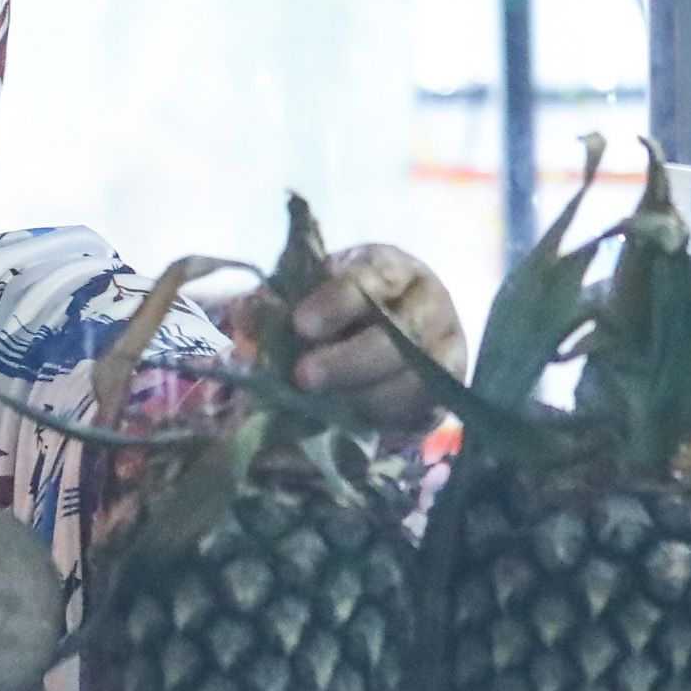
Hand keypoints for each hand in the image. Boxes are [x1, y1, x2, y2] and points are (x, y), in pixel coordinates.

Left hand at [237, 242, 463, 435]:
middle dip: (351, 359)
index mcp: (392, 270)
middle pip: (403, 333)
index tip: (301, 325)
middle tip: (304, 376)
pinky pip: (423, 409)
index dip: (338, 302)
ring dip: (366, 396)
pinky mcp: (445, 391)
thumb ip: (278, 304)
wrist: (372, 342)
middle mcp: (428, 305)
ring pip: (417, 376)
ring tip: (322, 406)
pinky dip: (386, 419)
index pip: (374, 278)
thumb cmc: (332, 312)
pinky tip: (351, 421)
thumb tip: (246, 314)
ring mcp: (445, 348)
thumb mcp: (306, 296)